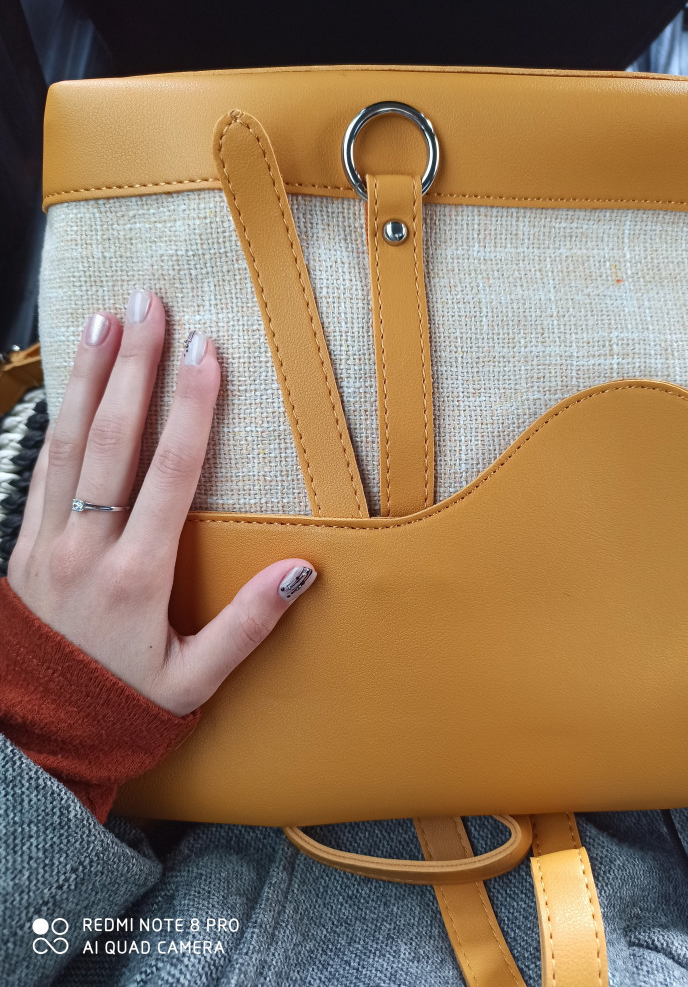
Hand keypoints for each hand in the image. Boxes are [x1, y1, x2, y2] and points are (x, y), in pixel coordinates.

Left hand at [6, 290, 315, 716]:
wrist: (35, 737)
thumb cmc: (121, 706)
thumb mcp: (195, 680)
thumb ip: (249, 623)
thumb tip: (303, 570)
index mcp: (135, 577)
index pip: (170, 474)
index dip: (191, 408)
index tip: (206, 351)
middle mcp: (85, 547)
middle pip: (113, 439)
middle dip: (135, 366)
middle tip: (149, 304)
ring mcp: (46, 542)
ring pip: (68, 444)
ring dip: (88, 377)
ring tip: (104, 320)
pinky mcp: (23, 546)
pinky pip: (40, 470)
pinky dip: (55, 422)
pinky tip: (69, 387)